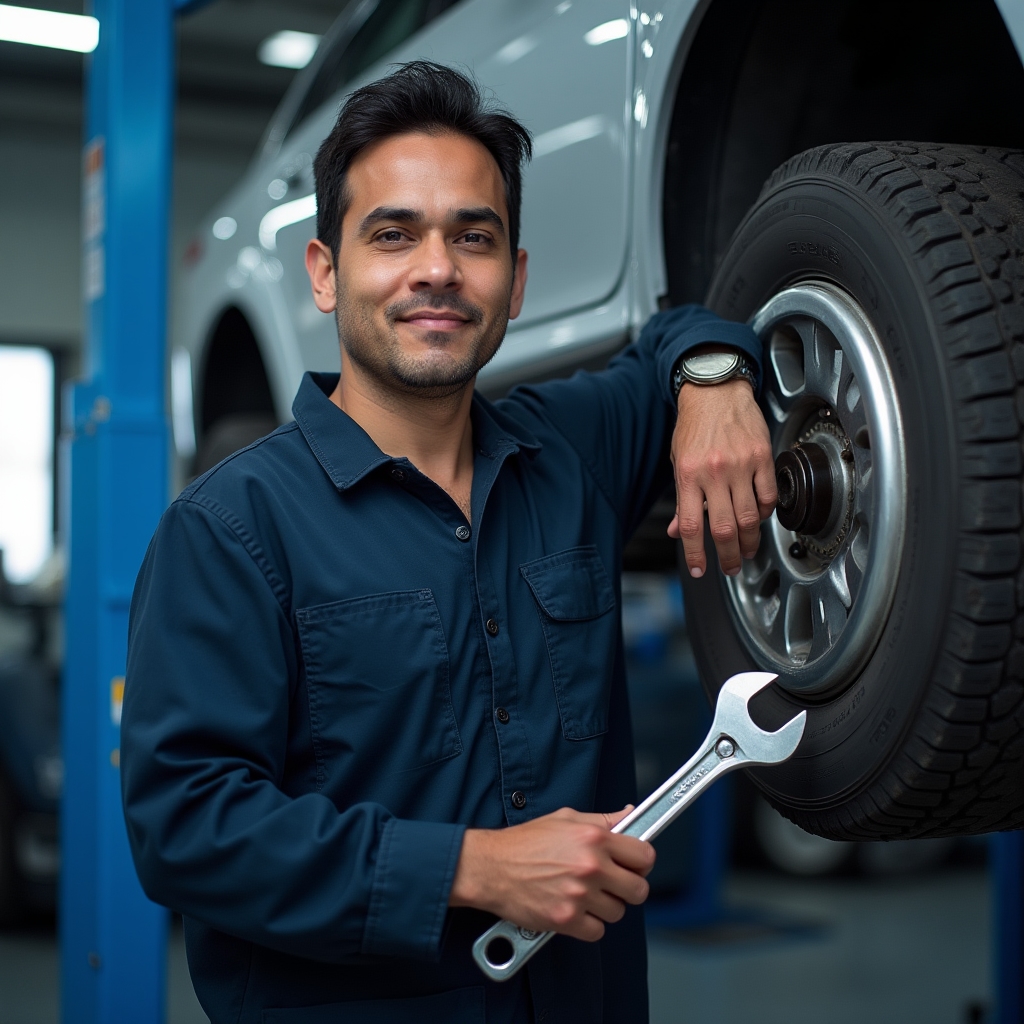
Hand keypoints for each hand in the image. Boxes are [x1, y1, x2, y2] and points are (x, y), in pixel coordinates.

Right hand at [449, 806, 654, 941]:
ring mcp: (579, 895)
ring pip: (617, 912)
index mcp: (594, 838)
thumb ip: (602, 819)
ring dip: (605, 907)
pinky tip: (574, 909)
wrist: (491, 867)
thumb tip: (629, 815)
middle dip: (628, 888)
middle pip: (638, 890)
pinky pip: (597, 932)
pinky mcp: (566, 919)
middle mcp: (591, 866)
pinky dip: (588, 925)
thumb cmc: (524, 842)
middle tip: (612, 884)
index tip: (634, 865)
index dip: (641, 862)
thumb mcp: (565, 819)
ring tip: (585, 894)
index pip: (644, 856)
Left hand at [668, 378, 775, 577]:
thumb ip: (682, 499)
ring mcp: (740, 465)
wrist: (715, 391)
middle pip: (723, 528)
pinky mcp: (762, 457)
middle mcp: (713, 472)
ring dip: (750, 541)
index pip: (690, 525)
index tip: (699, 569)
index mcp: (688, 475)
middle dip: (728, 555)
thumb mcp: (679, 461)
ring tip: (747, 550)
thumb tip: (678, 531)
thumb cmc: (695, 426)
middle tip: (730, 566)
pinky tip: (759, 517)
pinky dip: (765, 512)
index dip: (695, 553)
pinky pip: (768, 495)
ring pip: (749, 517)